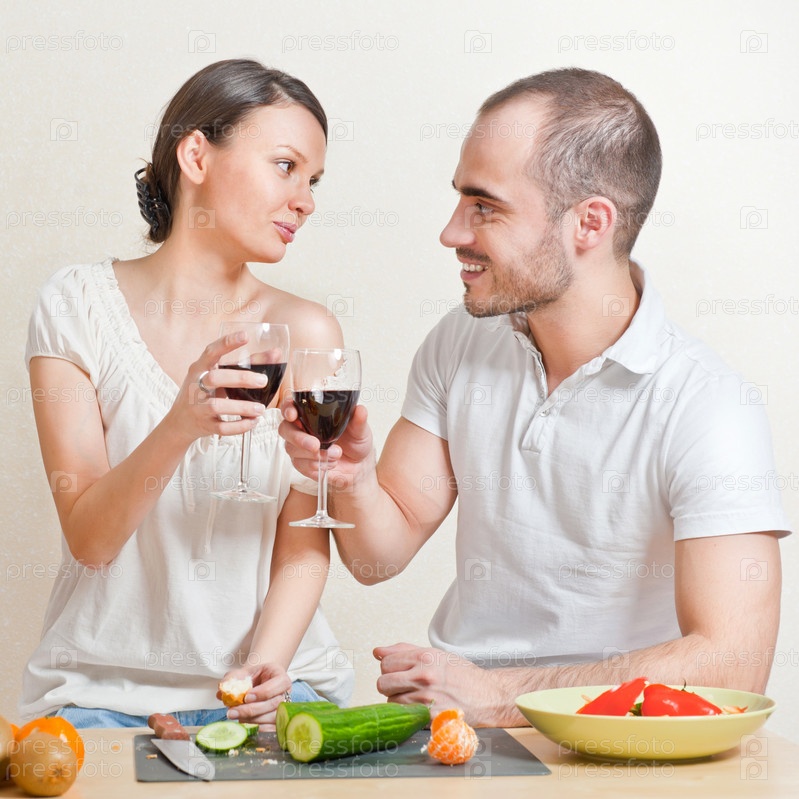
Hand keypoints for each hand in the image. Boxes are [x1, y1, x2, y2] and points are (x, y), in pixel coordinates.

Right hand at [166, 331, 269, 445]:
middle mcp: (195, 385)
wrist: (180, 422)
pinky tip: (253, 421)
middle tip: (263, 380)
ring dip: (242, 407)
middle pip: (215, 379)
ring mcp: (197, 407)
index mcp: (200, 368)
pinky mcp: (203, 425)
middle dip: (241, 378)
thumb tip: (276, 353)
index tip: (245, 336)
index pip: (211, 352)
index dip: (227, 343)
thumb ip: (246, 364)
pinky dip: (239, 426)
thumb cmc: (205, 392)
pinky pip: (221, 427)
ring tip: (261, 409)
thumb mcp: (219, 376)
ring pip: (217, 406)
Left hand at [218, 663, 291, 728]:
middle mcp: (285, 692)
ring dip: (252, 720)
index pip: (278, 683)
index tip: (246, 697)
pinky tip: (244, 725)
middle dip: (251, 710)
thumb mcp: (243, 672)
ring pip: (272, 718)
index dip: (263, 692)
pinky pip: (271, 728)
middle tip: (232, 712)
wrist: (259, 683)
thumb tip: (222, 691)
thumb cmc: (252, 677)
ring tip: (236, 718)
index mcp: (280, 676)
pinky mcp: (279, 720)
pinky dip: (258, 728)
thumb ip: (233, 678)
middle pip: (274, 703)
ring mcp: (284, 707)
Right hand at [278, 397, 372, 489]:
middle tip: (315, 445)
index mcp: (311, 414)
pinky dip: (317, 465)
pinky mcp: (302, 464)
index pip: (290, 405)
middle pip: (285, 429)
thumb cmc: (356, 441)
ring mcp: (299, 447)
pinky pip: (301, 466)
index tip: (292, 414)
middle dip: (299, 438)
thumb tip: (360, 409)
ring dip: (314, 455)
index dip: (287, 408)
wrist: (359, 465)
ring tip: (336, 454)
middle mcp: (301, 428)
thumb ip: (359, 419)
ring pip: (292, 449)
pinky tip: (330, 463)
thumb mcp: (361, 429)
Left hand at [374, 643, 524, 727]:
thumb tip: (377, 652)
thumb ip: (404, 651)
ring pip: (391, 702)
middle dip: (390, 686)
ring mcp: (426, 698)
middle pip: (383, 683)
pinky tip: (422, 709)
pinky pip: (405, 717)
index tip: (400, 673)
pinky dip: (409, 714)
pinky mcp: (430, 718)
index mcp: (424, 657)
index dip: (390, 669)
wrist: (487, 695)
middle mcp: (423, 676)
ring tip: (416, 698)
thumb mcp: (435, 654)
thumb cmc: (462, 675)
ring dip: (399, 701)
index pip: (385, 663)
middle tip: (405, 687)